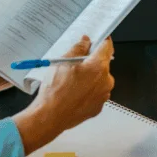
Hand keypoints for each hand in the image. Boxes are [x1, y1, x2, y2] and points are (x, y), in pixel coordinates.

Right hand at [13, 37, 113, 154]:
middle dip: (92, 62)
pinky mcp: (98, 107)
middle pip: (103, 64)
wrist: (49, 117)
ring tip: (72, 81)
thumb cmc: (55, 91)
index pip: (107, 47)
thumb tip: (86, 41)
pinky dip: (88, 91)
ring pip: (99, 80)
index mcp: (99, 67)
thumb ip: (78, 48)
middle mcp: (106, 81)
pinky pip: (96, 93)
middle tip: (76, 64)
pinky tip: (74, 93)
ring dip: (90, 77)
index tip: (98, 39)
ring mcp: (103, 95)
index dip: (103, 40)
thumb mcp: (63, 61)